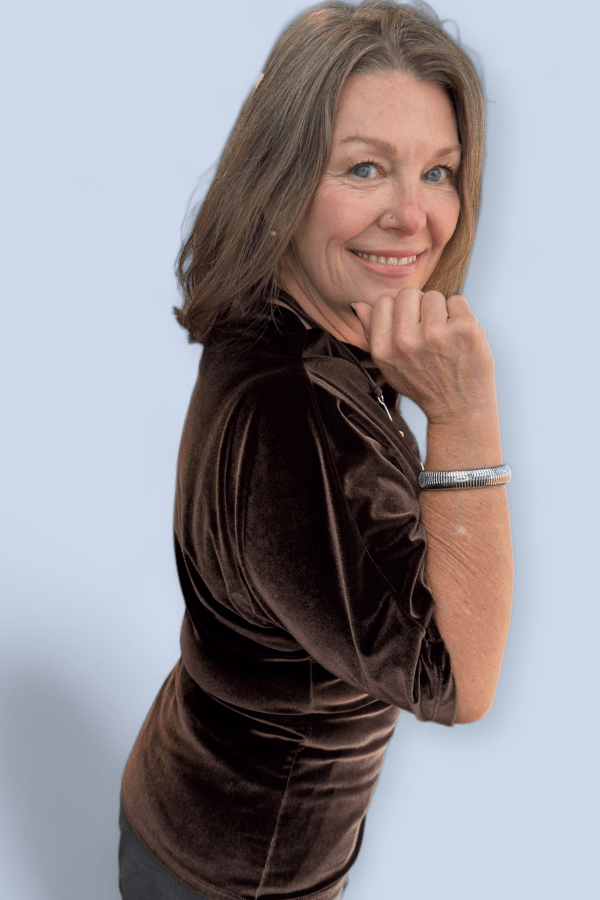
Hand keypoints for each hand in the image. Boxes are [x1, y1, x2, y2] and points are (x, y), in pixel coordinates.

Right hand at [352, 288, 496, 424]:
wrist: (458, 410)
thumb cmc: (424, 384)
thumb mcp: (390, 366)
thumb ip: (373, 333)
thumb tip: (359, 304)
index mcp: (383, 349)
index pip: (383, 301)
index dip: (398, 310)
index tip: (410, 327)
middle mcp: (406, 341)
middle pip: (408, 293)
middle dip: (419, 307)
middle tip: (428, 333)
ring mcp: (436, 334)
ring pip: (434, 296)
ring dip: (441, 312)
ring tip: (445, 338)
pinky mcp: (464, 329)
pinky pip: (458, 301)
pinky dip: (461, 315)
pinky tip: (460, 338)